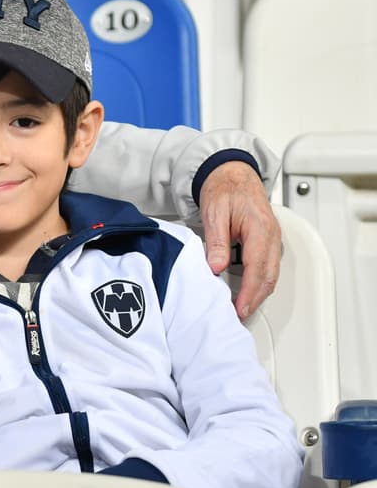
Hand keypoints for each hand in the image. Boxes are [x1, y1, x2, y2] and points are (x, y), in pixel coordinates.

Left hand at [198, 160, 280, 320]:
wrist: (231, 172)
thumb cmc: (223, 189)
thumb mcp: (214, 213)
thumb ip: (217, 241)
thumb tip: (216, 268)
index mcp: (260, 228)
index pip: (257, 268)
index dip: (249, 292)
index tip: (240, 309)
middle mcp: (271, 235)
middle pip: (269, 276)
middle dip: (255, 299)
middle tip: (239, 315)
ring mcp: (273, 239)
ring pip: (271, 274)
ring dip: (258, 293)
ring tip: (242, 308)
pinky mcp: (268, 241)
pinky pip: (268, 266)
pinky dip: (260, 282)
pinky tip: (247, 291)